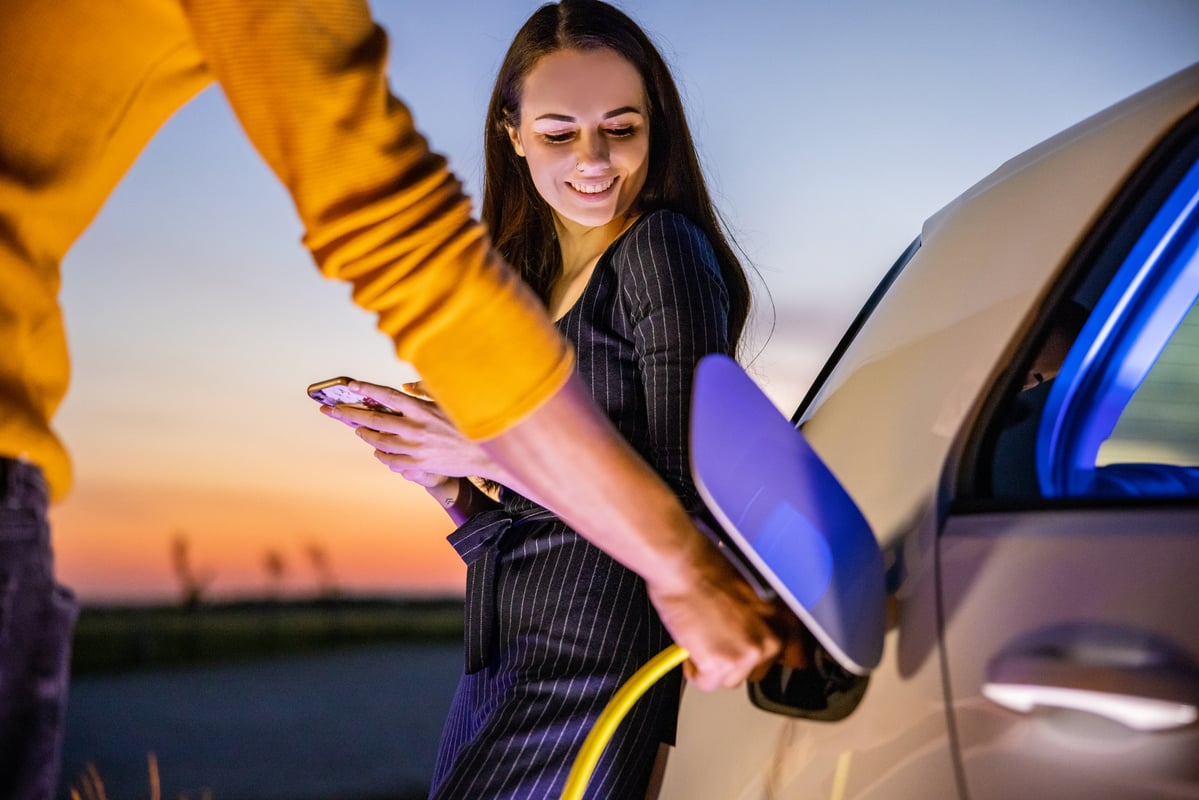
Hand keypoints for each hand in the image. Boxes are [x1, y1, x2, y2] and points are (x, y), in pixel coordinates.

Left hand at [318, 379, 504, 486]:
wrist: (484, 455)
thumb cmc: (467, 424)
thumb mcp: (449, 402)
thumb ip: (425, 391)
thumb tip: (403, 387)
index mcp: (421, 409)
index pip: (387, 395)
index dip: (366, 389)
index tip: (350, 385)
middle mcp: (415, 428)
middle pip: (374, 420)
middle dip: (350, 414)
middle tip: (333, 410)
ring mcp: (415, 448)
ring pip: (378, 441)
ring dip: (365, 434)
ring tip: (358, 428)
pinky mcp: (418, 465)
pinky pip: (390, 460)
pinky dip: (381, 453)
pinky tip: (378, 449)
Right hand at [645, 536, 782, 690]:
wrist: (683, 567)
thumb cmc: (707, 571)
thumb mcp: (749, 595)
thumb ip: (763, 623)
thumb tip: (770, 646)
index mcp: (782, 622)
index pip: (795, 660)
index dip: (768, 658)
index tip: (757, 657)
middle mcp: (770, 641)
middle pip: (754, 673)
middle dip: (733, 660)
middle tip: (716, 634)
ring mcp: (747, 655)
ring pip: (729, 680)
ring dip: (712, 665)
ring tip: (702, 634)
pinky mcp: (721, 665)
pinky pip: (706, 683)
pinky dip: (694, 669)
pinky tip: (692, 641)